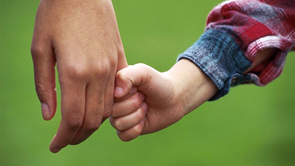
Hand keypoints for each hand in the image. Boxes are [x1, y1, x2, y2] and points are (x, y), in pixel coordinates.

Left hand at [31, 0, 126, 152]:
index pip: (73, 118)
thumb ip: (44, 85)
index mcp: (74, 71)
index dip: (63, 138)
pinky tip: (95, 107)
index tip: (55, 146)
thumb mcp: (40, 48)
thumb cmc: (56, 15)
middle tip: (65, 141)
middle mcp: (97, 73)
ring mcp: (111, 67)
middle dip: (78, 136)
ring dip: (93, 124)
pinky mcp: (119, 59)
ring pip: (107, 108)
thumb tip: (49, 116)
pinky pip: (117, 92)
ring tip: (78, 127)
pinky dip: (106, 106)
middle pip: (93, 119)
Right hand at [109, 60, 217, 140]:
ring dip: (137, 116)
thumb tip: (115, 94)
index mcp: (112, 86)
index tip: (137, 88)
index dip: (126, 94)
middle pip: (113, 111)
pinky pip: (123, 136)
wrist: (173, 98)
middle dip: (134, 105)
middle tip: (143, 98)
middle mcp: (112, 102)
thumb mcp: (143, 72)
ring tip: (145, 107)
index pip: (108, 96)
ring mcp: (118, 116)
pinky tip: (144, 121)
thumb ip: (127, 76)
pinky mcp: (126, 129)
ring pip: (118, 124)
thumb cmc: (157, 83)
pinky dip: (136, 129)